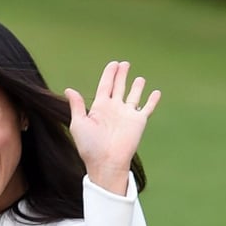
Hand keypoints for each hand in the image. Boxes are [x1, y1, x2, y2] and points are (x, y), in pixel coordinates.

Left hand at [65, 60, 160, 194]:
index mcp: (99, 107)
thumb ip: (77, 106)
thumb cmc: (89, 145)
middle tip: (124, 63)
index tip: (113, 64)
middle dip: (121, 75)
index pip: (105, 86)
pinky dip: (152, 100)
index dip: (109, 74)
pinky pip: (147, 108)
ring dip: (137, 87)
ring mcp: (127, 114)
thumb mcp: (78, 123)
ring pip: (133, 96)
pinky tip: (156, 92)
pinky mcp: (139, 121)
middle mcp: (114, 109)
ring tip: (140, 78)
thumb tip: (69, 90)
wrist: (106, 161)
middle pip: (119, 87)